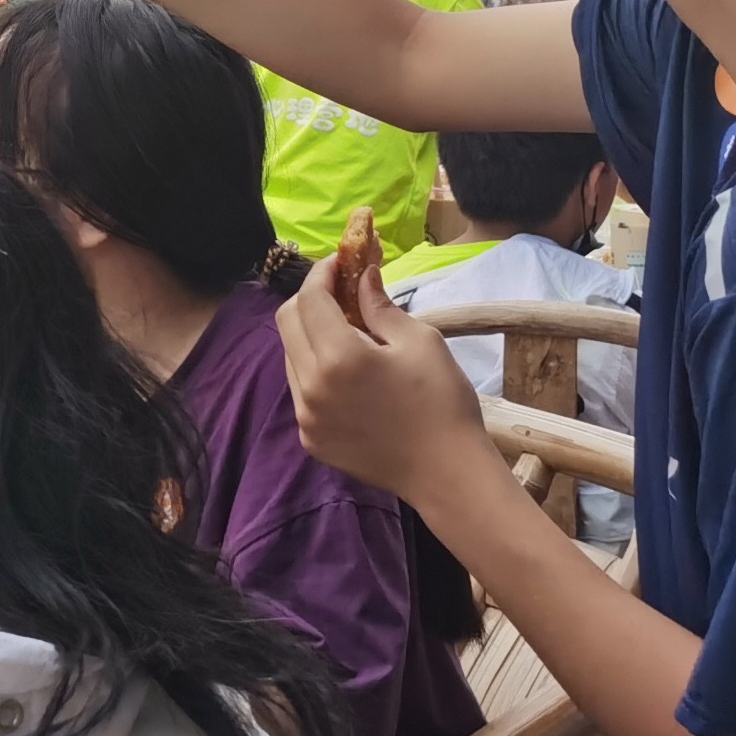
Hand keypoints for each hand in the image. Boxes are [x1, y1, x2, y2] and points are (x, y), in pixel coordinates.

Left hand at [279, 243, 500, 515]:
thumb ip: (379, 305)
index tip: (338, 262)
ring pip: (290, 357)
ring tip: (345, 331)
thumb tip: (361, 275)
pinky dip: (314, 370)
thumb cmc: (442, 401)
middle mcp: (310, 386)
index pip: (309, 299)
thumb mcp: (419, 341)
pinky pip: (300, 391)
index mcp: (338, 357)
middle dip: (309, 299)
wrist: (447, 473)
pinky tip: (346, 372)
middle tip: (339, 291)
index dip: (320, 273)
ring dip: (310, 335)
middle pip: (288, 323)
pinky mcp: (310, 440)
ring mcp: (306, 418)